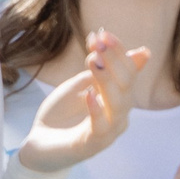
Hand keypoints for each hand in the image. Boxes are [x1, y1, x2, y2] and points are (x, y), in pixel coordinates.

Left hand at [19, 31, 149, 172]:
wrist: (40, 143)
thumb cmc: (62, 114)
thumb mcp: (80, 85)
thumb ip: (102, 71)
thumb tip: (139, 51)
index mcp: (118, 100)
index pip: (128, 73)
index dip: (118, 53)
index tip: (102, 33)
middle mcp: (118, 115)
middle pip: (127, 87)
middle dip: (115, 61)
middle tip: (99, 42)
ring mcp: (108, 132)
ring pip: (118, 106)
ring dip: (107, 81)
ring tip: (93, 61)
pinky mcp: (92, 145)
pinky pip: (101, 128)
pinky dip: (97, 110)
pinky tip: (90, 94)